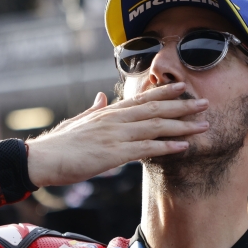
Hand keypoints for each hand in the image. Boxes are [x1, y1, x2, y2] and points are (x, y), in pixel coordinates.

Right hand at [26, 83, 208, 186]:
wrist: (42, 159)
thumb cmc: (58, 145)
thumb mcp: (77, 122)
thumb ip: (93, 110)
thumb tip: (101, 97)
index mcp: (106, 113)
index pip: (141, 99)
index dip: (164, 93)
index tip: (183, 88)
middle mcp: (114, 120)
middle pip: (154, 109)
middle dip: (182, 106)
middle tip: (205, 102)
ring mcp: (115, 135)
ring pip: (155, 126)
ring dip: (182, 125)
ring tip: (203, 124)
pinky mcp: (113, 153)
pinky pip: (146, 149)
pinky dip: (167, 146)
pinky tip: (184, 146)